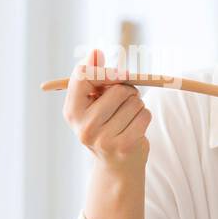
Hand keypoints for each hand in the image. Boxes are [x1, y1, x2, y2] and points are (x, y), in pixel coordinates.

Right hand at [62, 48, 150, 168]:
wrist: (116, 166)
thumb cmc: (105, 125)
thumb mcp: (93, 102)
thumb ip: (94, 76)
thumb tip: (95, 52)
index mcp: (72, 111)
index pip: (83, 76)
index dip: (105, 71)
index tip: (119, 75)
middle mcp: (84, 127)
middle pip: (116, 89)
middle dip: (126, 90)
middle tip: (123, 102)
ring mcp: (103, 139)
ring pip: (134, 101)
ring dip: (137, 104)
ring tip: (128, 117)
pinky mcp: (124, 146)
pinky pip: (144, 114)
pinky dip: (144, 116)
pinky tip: (135, 127)